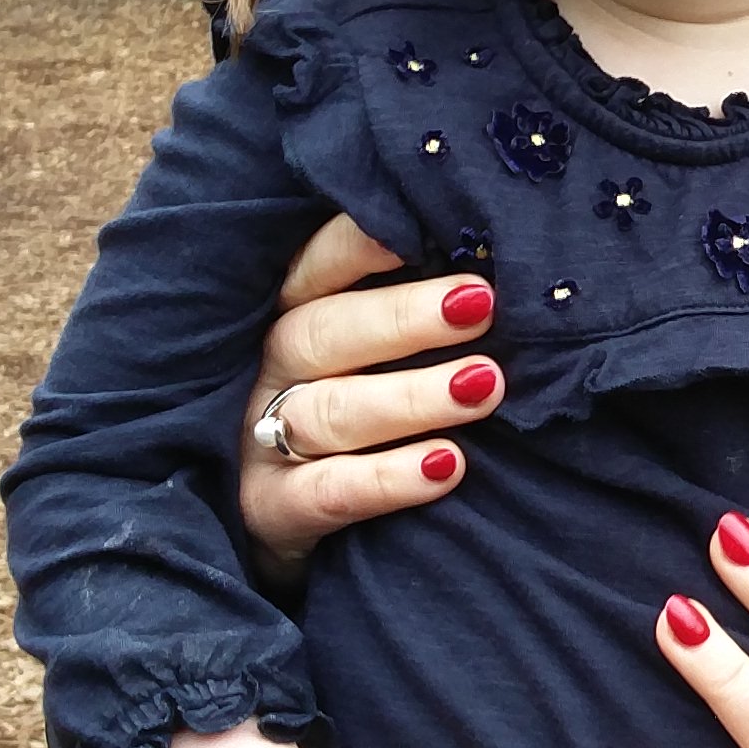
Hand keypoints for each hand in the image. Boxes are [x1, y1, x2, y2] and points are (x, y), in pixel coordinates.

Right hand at [234, 218, 496, 577]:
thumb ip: (404, 312)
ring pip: (329, 412)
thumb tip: (487, 278)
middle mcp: (268, 372)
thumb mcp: (362, 354)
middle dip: (402, 317)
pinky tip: (448, 465)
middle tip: (481, 305)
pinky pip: (328, 493)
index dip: (355, 246)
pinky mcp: (271, 510)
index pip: (313, 270)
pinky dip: (388, 479)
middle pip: (322, 334)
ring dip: (411, 397)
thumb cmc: (351, 411)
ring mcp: (261, 443)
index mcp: (288, 317)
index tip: (418, 229)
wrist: (286, 518)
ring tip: (486, 385)